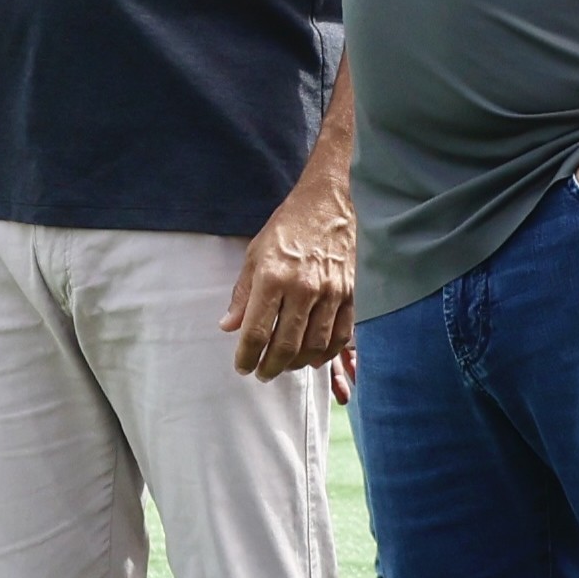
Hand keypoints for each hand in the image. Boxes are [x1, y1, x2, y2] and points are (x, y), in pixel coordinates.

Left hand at [226, 179, 355, 379]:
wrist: (328, 204)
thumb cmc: (287, 227)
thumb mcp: (254, 254)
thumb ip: (242, 294)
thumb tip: (228, 327)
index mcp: (273, 277)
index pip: (256, 331)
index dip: (247, 356)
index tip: (242, 367)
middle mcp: (303, 288)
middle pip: (285, 345)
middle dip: (270, 367)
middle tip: (262, 373)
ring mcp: (330, 293)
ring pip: (313, 346)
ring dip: (296, 364)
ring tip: (284, 366)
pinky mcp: (349, 294)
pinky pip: (340, 335)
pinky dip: (326, 354)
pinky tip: (313, 358)